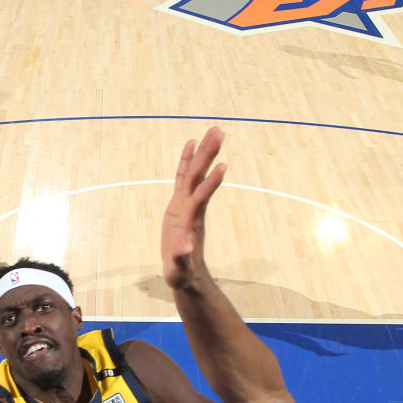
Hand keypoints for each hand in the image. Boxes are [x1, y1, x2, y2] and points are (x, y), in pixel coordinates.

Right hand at [162, 126, 226, 291]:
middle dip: (208, 155)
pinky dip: (185, 160)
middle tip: (219, 132)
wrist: (185, 272)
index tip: (223, 166)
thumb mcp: (180, 269)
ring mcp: (186, 203)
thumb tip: (185, 248)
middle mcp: (191, 207)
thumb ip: (182, 258)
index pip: (201, 197)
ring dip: (203, 152)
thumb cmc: (182, 272)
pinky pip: (182, 177)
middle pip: (199, 176)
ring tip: (213, 130)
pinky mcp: (179, 203)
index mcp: (191, 220)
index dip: (211, 183)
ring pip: (194, 173)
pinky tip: (191, 143)